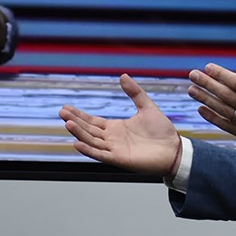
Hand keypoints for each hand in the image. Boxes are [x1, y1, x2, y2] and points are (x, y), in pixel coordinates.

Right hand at [60, 74, 181, 175]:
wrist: (174, 149)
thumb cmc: (162, 132)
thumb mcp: (147, 107)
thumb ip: (135, 93)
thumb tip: (123, 76)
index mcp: (116, 128)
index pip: (92, 121)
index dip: (79, 115)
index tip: (66, 108)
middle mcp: (112, 139)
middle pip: (88, 130)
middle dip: (74, 121)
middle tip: (61, 112)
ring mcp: (114, 149)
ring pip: (91, 141)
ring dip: (79, 133)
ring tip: (67, 123)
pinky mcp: (119, 159)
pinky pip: (100, 155)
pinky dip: (88, 150)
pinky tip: (77, 143)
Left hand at [187, 42, 235, 163]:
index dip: (221, 75)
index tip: (208, 67)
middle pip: (225, 94)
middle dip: (207, 84)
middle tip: (192, 75)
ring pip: (222, 109)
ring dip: (205, 99)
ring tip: (192, 90)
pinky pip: (225, 125)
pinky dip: (212, 117)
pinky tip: (201, 109)